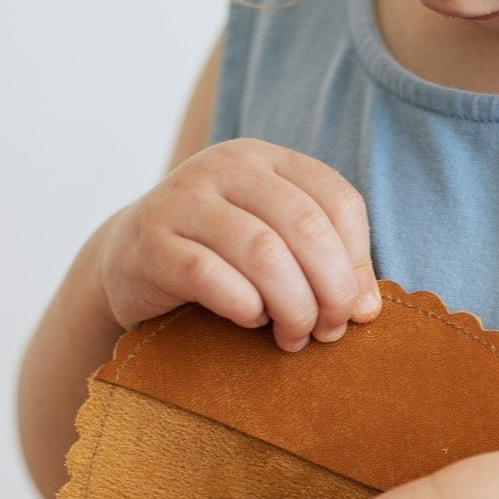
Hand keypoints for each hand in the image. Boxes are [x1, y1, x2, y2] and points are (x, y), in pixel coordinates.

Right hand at [97, 138, 381, 351]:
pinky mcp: (150, 242)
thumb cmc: (221, 261)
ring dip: (293, 308)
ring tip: (293, 337)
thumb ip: (327, 266)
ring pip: (263, 253)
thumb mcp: (278, 249)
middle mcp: (225, 167)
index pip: (339, 200)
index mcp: (267, 161)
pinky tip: (249, 322)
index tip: (357, 309)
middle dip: (331, 291)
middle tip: (328, 332)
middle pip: (307, 227)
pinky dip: (243, 309)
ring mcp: (183, 199)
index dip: (358, 262)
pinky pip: (210, 276)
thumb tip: (368, 310)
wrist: (129, 262)